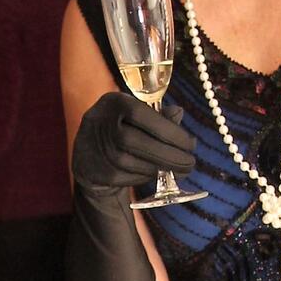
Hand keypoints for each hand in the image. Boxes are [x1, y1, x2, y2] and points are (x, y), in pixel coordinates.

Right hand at [71, 91, 195, 200]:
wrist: (89, 154)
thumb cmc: (121, 128)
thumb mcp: (137, 115)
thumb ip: (158, 115)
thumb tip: (179, 114)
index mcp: (114, 102)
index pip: (141, 114)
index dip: (169, 131)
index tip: (190, 144)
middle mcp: (100, 123)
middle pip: (136, 142)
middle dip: (169, 155)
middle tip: (190, 163)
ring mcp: (96, 149)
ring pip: (132, 163)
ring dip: (160, 167)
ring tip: (178, 169)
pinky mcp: (97, 172)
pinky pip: (127, 177)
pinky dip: (146, 177)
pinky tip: (155, 172)